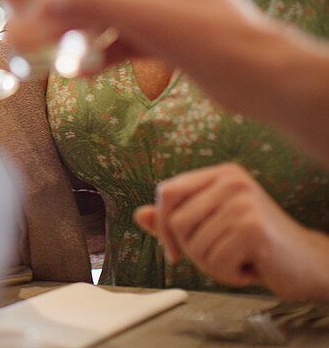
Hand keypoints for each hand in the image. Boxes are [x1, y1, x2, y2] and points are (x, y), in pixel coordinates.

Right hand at [3, 0, 275, 88]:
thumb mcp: (140, 13)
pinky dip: (99, 53)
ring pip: (102, 14)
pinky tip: (79, 72)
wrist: (259, 76)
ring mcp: (158, 7)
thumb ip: (88, 2)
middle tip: (19, 15)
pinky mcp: (163, 37)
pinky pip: (119, 40)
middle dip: (57, 2)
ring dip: (73, 31)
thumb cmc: (207, 34)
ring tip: (41, 48)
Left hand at [134, 163, 328, 301]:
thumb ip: (178, 219)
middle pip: (176, 221)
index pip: (167, 192)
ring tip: (238, 259)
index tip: (173, 249)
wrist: (308, 263)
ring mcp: (243, 202)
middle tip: (220, 256)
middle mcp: (232, 181)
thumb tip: (140, 215)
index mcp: (220, 174)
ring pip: (194, 245)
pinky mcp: (253, 229)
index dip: (162, 224)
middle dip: (191, 251)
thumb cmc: (257, 244)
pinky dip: (228, 274)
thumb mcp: (213, 225)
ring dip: (212, 265)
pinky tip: (250, 268)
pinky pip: (214, 261)